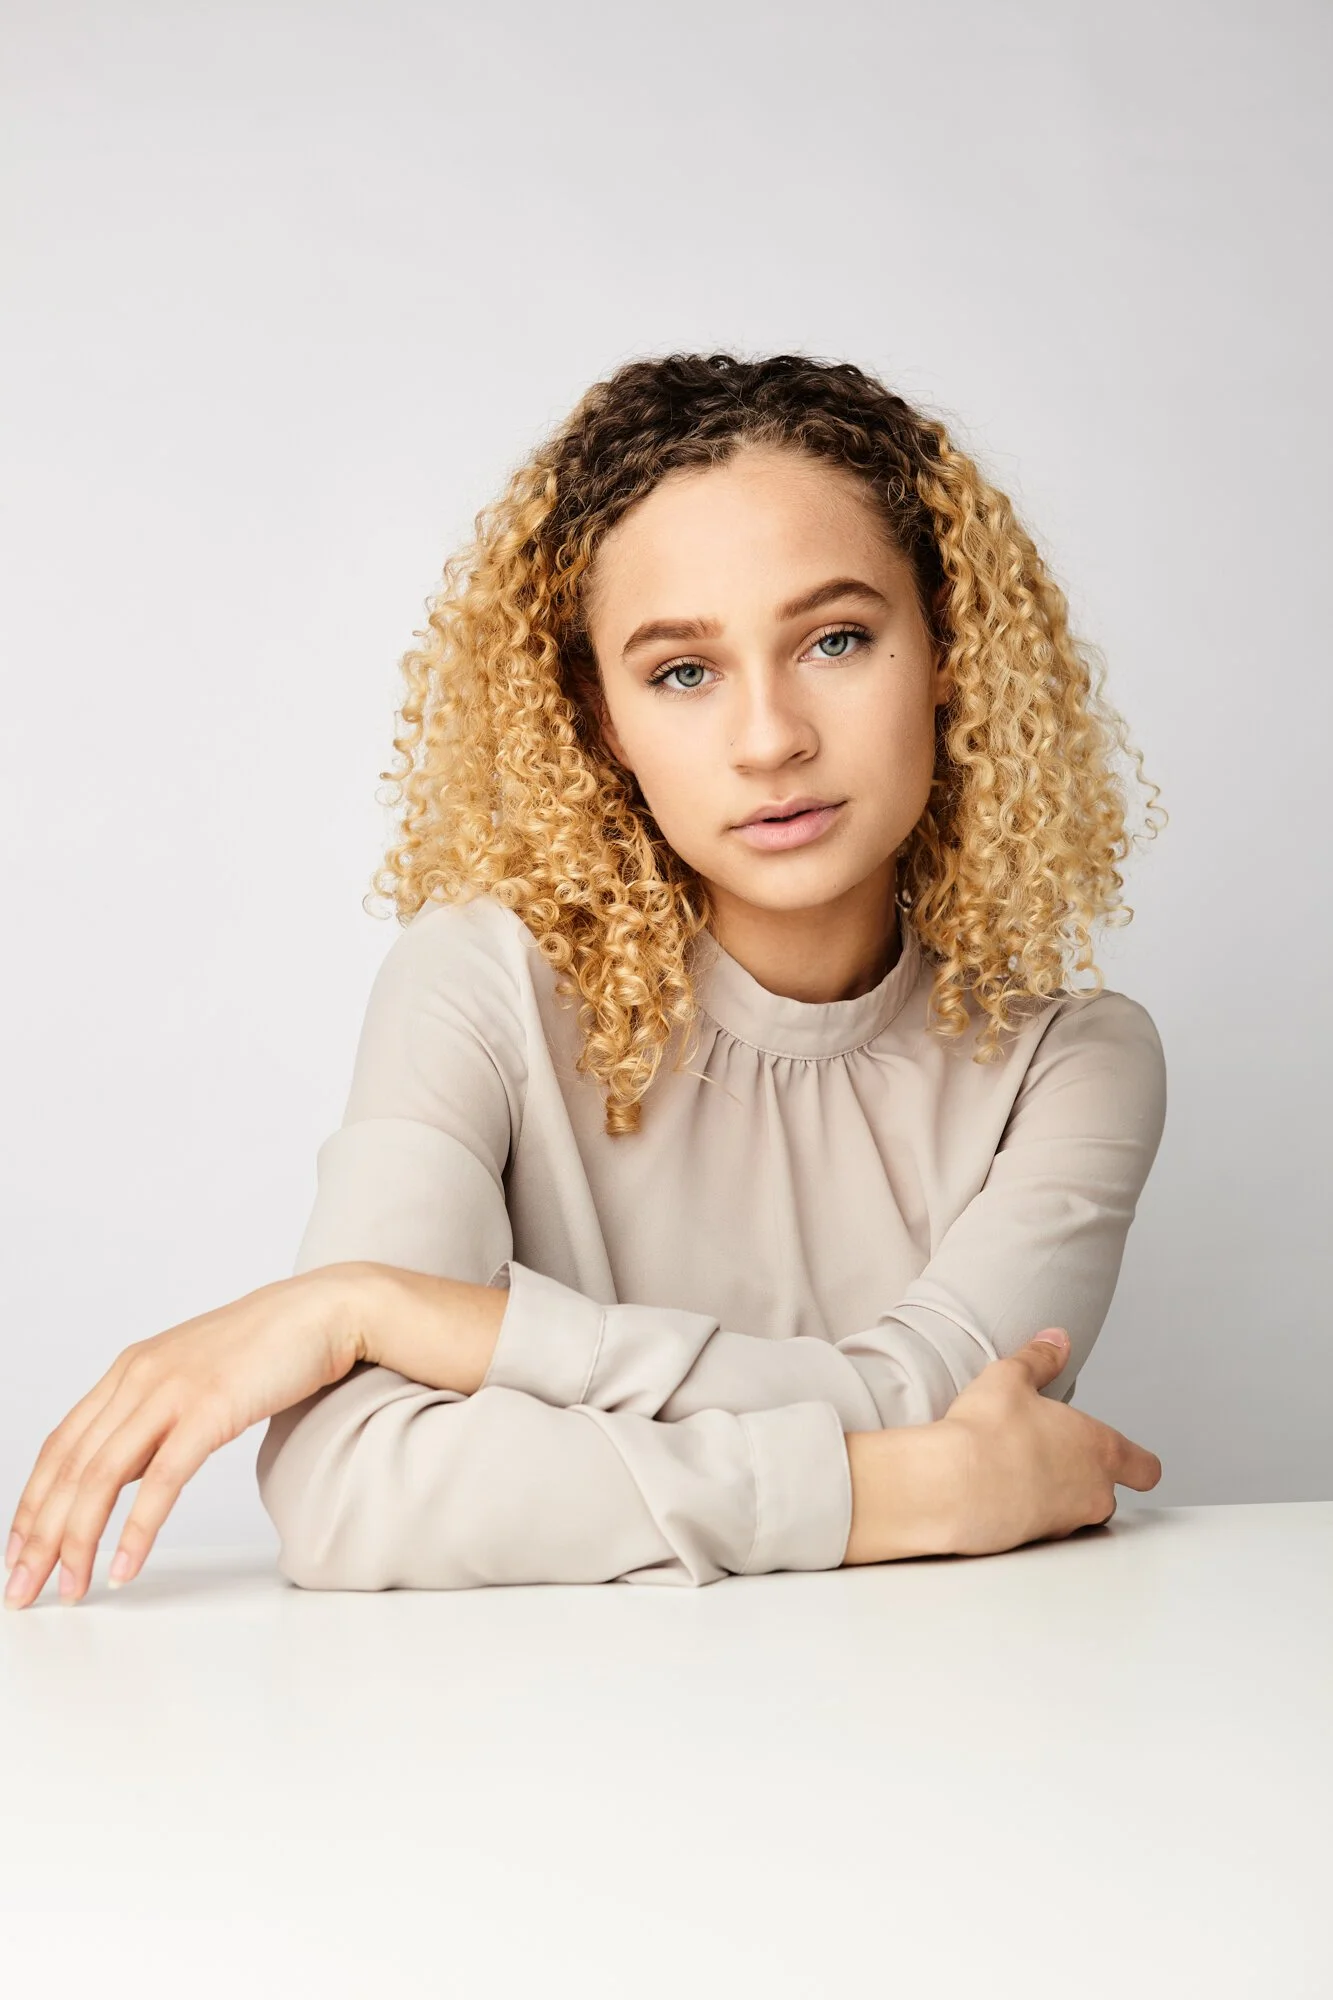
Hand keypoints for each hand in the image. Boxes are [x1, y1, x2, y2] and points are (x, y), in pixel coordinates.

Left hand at [3, 1266, 369, 1609]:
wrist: (323, 1312)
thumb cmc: (269, 1348)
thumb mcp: (193, 1378)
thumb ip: (152, 1418)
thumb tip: (125, 1473)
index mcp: (129, 1370)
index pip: (60, 1447)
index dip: (32, 1503)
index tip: (19, 1551)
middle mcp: (138, 1377)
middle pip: (69, 1468)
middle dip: (40, 1536)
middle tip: (23, 1589)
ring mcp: (172, 1391)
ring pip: (102, 1476)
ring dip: (78, 1540)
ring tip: (70, 1588)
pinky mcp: (210, 1409)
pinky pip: (161, 1480)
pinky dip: (137, 1529)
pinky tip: (125, 1565)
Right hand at [935, 1328, 1162, 1556]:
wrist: (953, 1484)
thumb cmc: (988, 1432)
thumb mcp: (1011, 1377)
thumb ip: (1040, 1358)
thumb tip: (1056, 1340)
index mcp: (1100, 1448)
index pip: (1145, 1468)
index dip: (1138, 1463)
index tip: (1129, 1459)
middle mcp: (1093, 1491)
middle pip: (1107, 1493)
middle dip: (1084, 1479)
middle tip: (1049, 1456)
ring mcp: (1065, 1522)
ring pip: (1073, 1514)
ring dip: (1054, 1499)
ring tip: (1016, 1474)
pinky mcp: (1033, 1543)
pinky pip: (1038, 1529)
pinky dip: (1024, 1515)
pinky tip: (995, 1495)